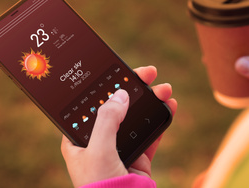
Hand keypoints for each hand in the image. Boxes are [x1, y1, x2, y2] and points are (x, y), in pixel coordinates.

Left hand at [61, 66, 176, 186]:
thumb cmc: (99, 186)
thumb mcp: (98, 149)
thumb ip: (108, 119)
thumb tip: (120, 94)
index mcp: (80, 138)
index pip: (93, 105)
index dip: (108, 87)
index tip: (123, 72)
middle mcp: (99, 141)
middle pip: (118, 108)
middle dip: (134, 90)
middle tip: (149, 74)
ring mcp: (119, 149)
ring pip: (136, 119)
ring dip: (151, 103)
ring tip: (165, 89)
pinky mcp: (138, 158)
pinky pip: (149, 135)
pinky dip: (160, 121)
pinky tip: (169, 108)